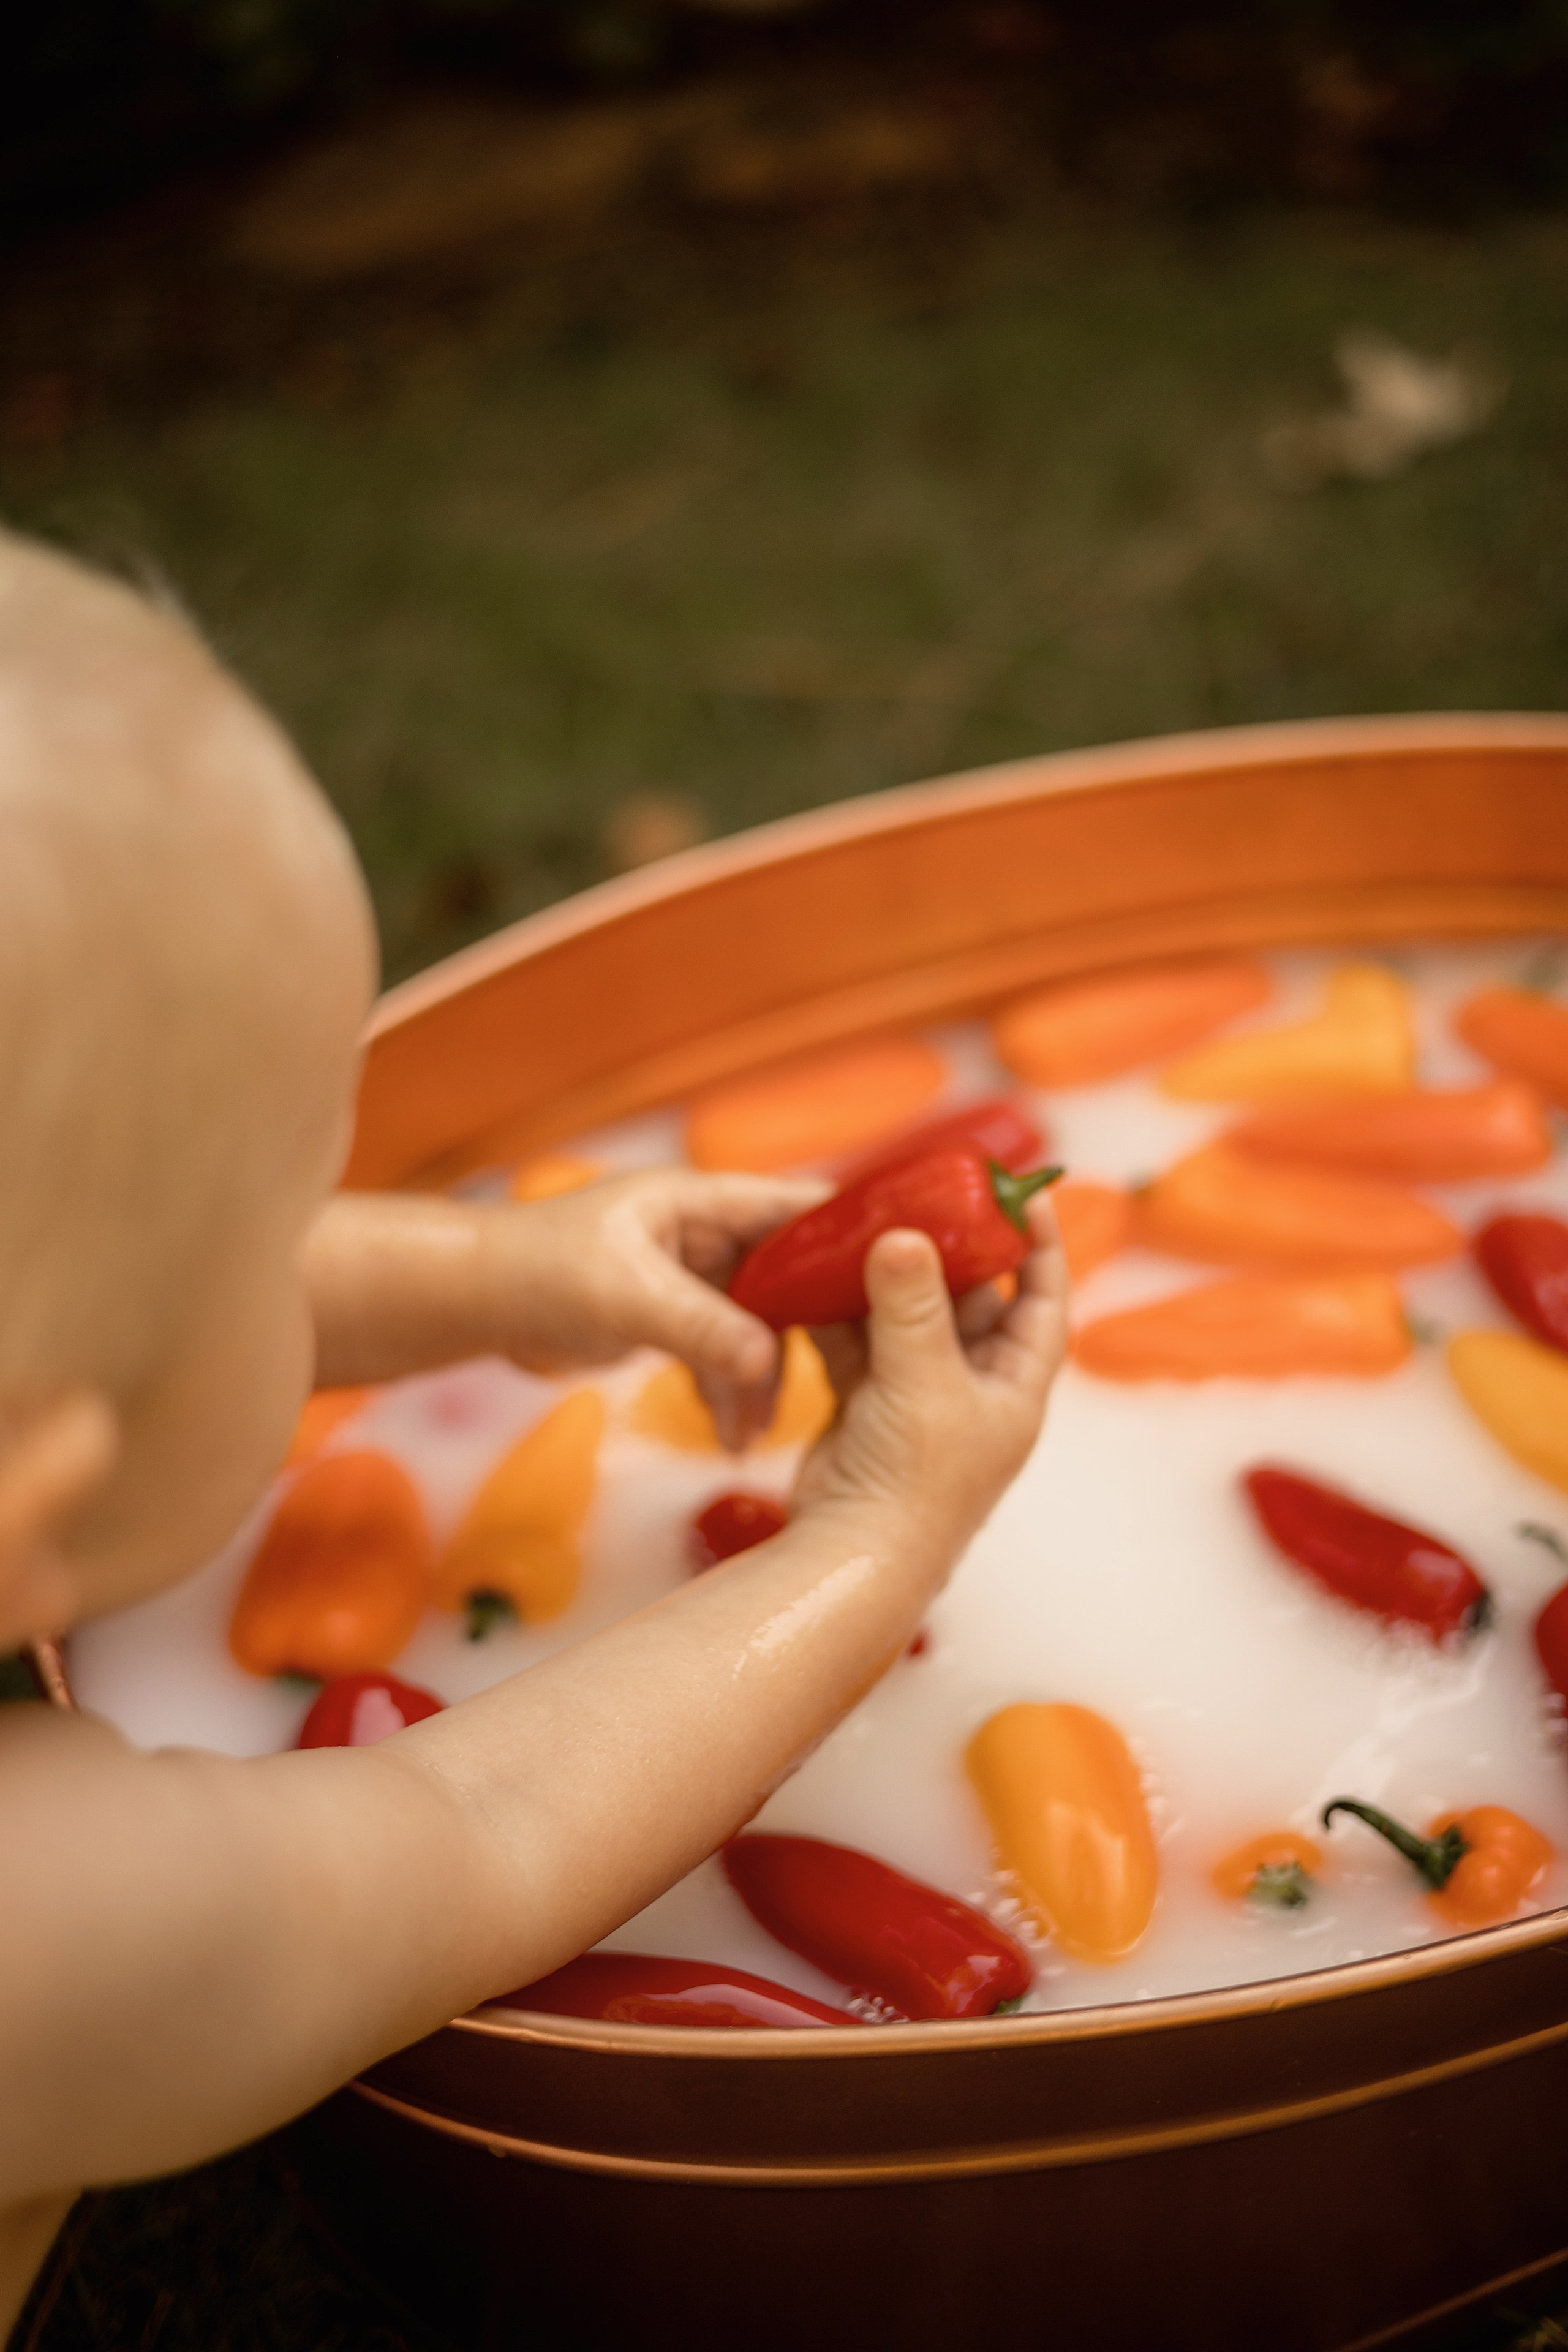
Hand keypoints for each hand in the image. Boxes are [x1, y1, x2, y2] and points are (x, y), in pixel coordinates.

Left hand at [477, 1169, 828, 1447]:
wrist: (474, 1303)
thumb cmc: (539, 1274)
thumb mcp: (625, 1297)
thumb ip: (699, 1326)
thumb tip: (767, 1364)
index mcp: (697, 1201)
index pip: (791, 1205)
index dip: (845, 1233)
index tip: (897, 1271)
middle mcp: (701, 1232)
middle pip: (783, 1275)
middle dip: (803, 1333)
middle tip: (838, 1384)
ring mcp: (687, 1276)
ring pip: (751, 1326)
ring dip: (757, 1380)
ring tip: (752, 1438)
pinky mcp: (669, 1316)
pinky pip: (718, 1351)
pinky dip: (725, 1391)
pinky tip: (727, 1435)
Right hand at [792, 1196, 1067, 1568]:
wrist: (855, 1553)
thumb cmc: (915, 1482)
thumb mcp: (924, 1379)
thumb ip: (912, 1304)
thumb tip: (903, 1235)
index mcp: (1014, 1387)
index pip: (1044, 1302)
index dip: (1041, 1247)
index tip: (1027, 1195)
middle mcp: (972, 1388)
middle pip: (969, 1301)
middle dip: (945, 1251)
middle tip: (922, 1198)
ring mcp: (918, 1396)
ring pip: (907, 1316)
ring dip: (885, 1277)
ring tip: (863, 1227)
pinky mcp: (867, 1404)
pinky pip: (858, 1342)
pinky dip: (841, 1312)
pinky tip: (821, 1279)